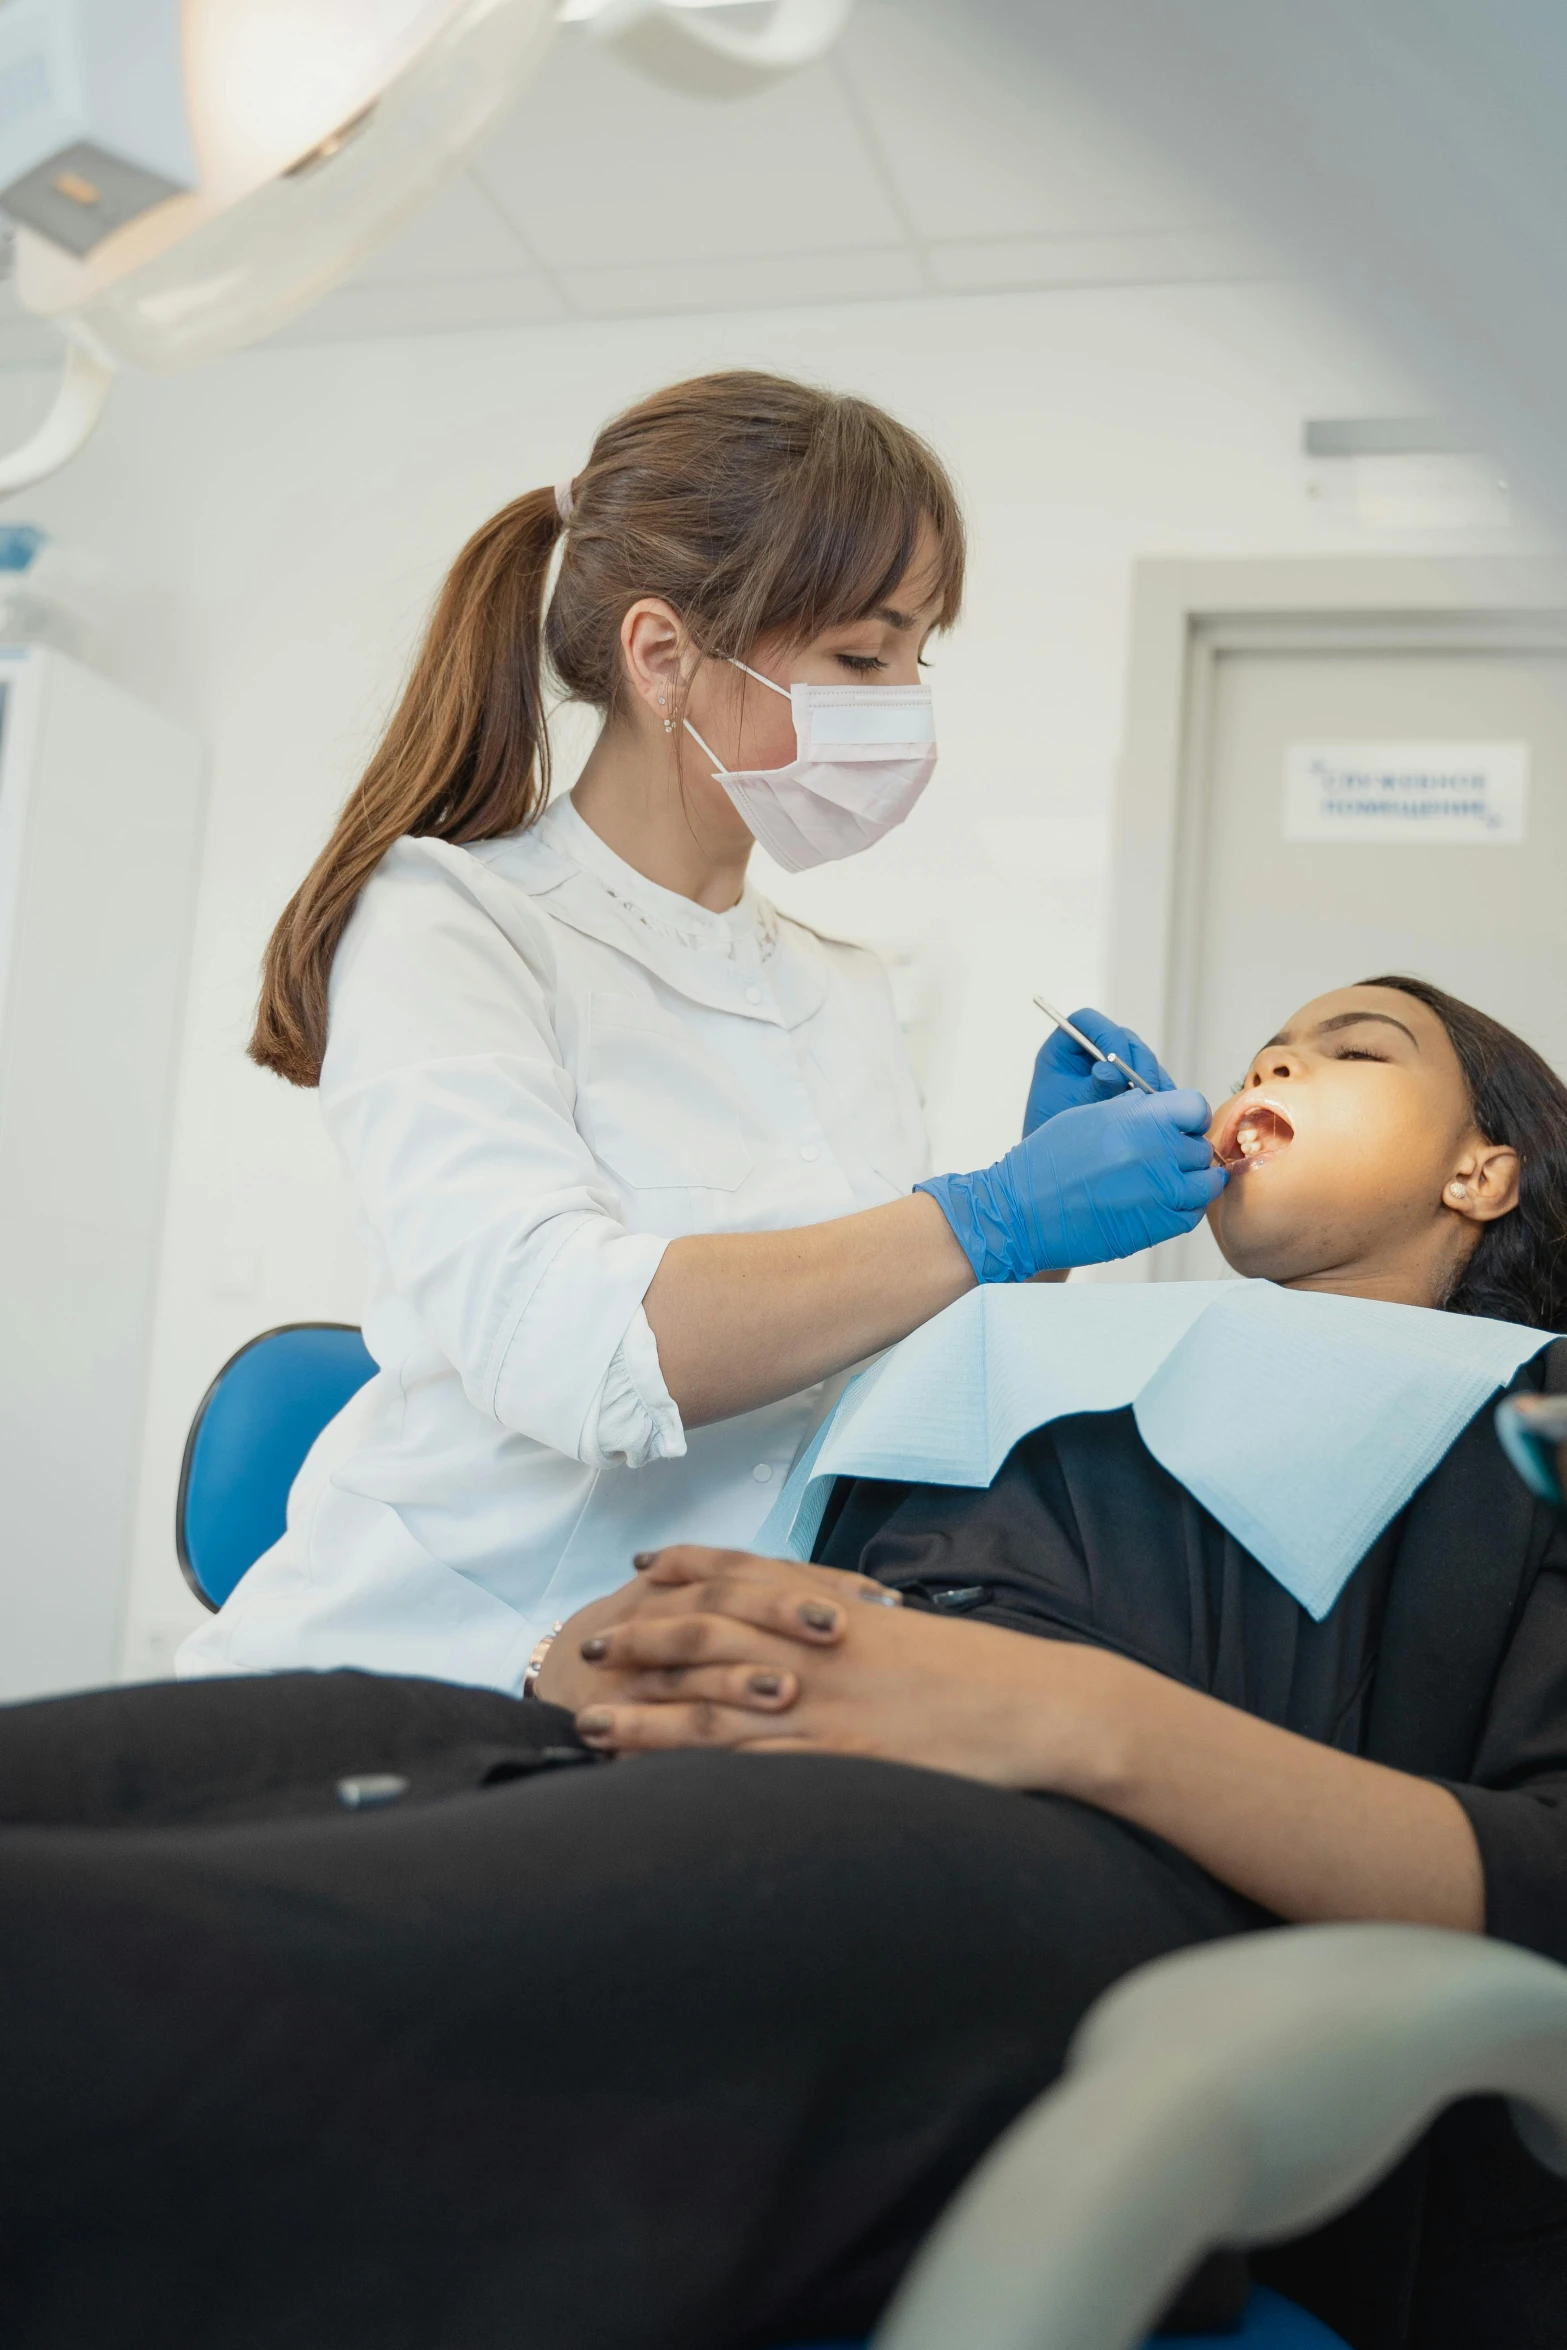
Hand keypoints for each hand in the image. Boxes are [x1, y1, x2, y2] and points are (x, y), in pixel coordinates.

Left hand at [573, 1546, 1128, 1791]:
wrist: (1042, 1705)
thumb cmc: (981, 1674)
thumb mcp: (907, 1634)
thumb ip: (849, 1627)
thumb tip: (809, 1626)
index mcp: (837, 1610)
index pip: (745, 1575)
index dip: (687, 1568)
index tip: (643, 1567)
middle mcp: (820, 1650)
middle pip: (709, 1635)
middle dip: (642, 1640)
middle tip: (589, 1646)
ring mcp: (827, 1707)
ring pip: (713, 1706)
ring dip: (644, 1715)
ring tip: (591, 1723)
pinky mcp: (842, 1761)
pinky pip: (755, 1769)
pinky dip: (697, 1775)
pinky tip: (656, 1785)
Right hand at [917, 1086, 1225, 1280]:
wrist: (1021, 1213)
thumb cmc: (1046, 1164)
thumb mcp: (1086, 1117)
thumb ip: (1128, 1110)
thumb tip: (1154, 1103)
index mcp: (1139, 1118)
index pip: (1195, 1107)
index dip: (1188, 1117)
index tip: (1177, 1128)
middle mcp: (1157, 1150)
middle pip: (1199, 1146)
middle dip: (1185, 1152)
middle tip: (1161, 1161)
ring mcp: (1162, 1190)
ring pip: (1207, 1182)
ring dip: (1192, 1182)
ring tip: (1166, 1185)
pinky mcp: (1159, 1225)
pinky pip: (1193, 1214)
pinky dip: (1184, 1209)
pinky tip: (1161, 1205)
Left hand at [1024, 1007, 1172, 1134]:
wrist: (1061, 1163)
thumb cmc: (1053, 1133)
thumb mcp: (1069, 1109)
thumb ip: (1091, 1088)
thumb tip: (1109, 1069)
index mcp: (1065, 1048)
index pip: (1087, 1022)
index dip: (1106, 1034)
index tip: (1119, 1061)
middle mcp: (1091, 1052)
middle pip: (1123, 1039)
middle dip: (1138, 1063)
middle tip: (1145, 1090)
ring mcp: (1115, 1067)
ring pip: (1143, 1059)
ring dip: (1154, 1079)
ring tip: (1158, 1104)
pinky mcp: (1132, 1085)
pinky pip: (1153, 1079)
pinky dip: (1161, 1093)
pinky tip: (1166, 1110)